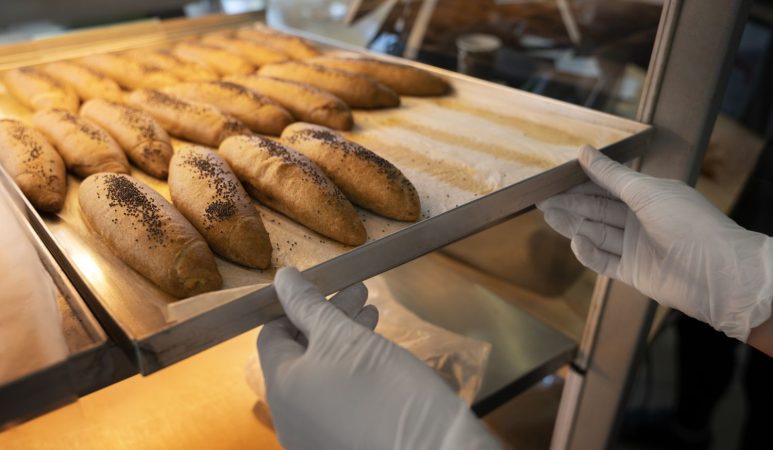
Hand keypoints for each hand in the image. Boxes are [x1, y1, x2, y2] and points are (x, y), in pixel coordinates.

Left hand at [258, 268, 499, 449]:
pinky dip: (351, 370)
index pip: (272, 336)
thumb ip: (308, 306)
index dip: (297, 305)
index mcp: (281, 388)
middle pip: (299, 355)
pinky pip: (336, 400)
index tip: (326, 285)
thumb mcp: (345, 337)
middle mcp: (289, 418)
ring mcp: (313, 437)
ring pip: (319, 376)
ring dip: (343, 340)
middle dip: (327, 318)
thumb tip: (282, 279)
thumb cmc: (385, 393)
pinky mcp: (341, 444)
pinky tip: (376, 351)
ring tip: (371, 314)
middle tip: (358, 293)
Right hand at [538, 145, 772, 340]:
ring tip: (549, 216)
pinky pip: (604, 261)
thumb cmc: (689, 222)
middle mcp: (641, 221)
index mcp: (649, 197)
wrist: (716, 271)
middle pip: (598, 211)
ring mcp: (637, 248)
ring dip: (573, 225)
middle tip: (542, 200)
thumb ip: (612, 175)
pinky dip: (589, 252)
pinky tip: (576, 241)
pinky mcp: (633, 272)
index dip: (582, 182)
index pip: (607, 187)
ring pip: (597, 233)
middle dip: (571, 204)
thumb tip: (585, 152)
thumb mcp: (647, 191)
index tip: (555, 179)